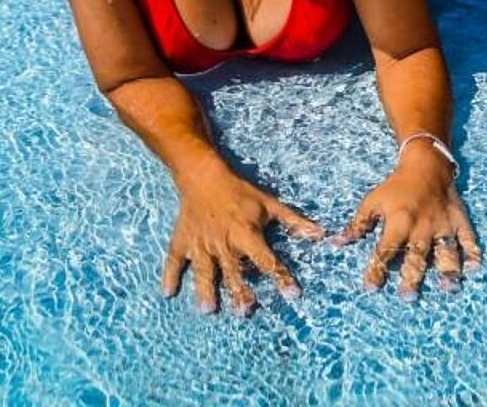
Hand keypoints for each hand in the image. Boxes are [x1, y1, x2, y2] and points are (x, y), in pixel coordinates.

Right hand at [162, 173, 324, 316]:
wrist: (204, 176)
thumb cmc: (241, 192)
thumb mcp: (270, 205)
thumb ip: (294, 222)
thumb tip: (320, 234)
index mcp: (246, 234)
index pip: (267, 260)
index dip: (282, 277)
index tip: (293, 295)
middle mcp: (223, 243)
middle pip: (233, 271)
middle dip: (239, 291)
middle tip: (245, 311)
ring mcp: (200, 244)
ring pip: (204, 271)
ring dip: (206, 290)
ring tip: (208, 309)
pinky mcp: (182, 241)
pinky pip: (174, 260)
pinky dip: (169, 275)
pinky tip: (167, 292)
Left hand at [335, 141, 480, 297]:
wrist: (426, 163)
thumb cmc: (396, 186)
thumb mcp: (373, 201)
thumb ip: (358, 225)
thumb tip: (336, 243)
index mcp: (399, 220)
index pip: (386, 249)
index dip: (377, 268)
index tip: (371, 287)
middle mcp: (421, 225)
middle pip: (417, 254)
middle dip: (413, 276)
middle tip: (408, 296)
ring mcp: (442, 223)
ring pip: (446, 249)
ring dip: (447, 269)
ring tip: (448, 287)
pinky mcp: (458, 220)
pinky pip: (468, 237)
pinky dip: (472, 252)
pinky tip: (474, 268)